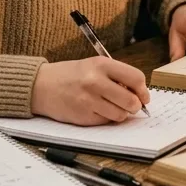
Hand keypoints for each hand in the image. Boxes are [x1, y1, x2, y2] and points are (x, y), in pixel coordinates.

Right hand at [31, 56, 150, 125]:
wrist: (41, 85)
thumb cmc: (71, 75)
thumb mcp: (93, 66)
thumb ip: (116, 76)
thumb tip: (140, 95)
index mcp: (101, 64)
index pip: (136, 78)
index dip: (143, 90)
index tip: (143, 96)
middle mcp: (96, 81)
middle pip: (131, 101)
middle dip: (135, 106)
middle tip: (130, 105)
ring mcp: (89, 100)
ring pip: (120, 115)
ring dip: (120, 113)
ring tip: (111, 106)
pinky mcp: (83, 116)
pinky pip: (106, 121)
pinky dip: (105, 118)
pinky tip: (96, 110)